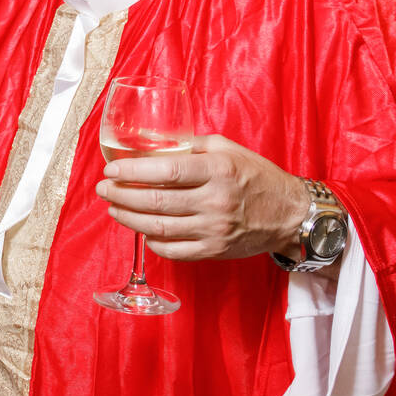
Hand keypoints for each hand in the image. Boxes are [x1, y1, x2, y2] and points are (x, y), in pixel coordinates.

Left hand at [94, 133, 303, 261]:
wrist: (290, 213)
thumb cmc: (257, 177)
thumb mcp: (229, 150)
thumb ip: (193, 146)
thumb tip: (156, 144)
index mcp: (217, 170)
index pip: (165, 171)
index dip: (132, 171)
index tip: (111, 169)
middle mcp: (214, 201)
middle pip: (156, 201)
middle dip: (121, 195)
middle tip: (104, 189)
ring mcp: (214, 229)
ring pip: (159, 228)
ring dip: (129, 219)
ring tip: (113, 209)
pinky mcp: (215, 250)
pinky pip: (174, 251)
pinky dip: (152, 242)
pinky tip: (141, 231)